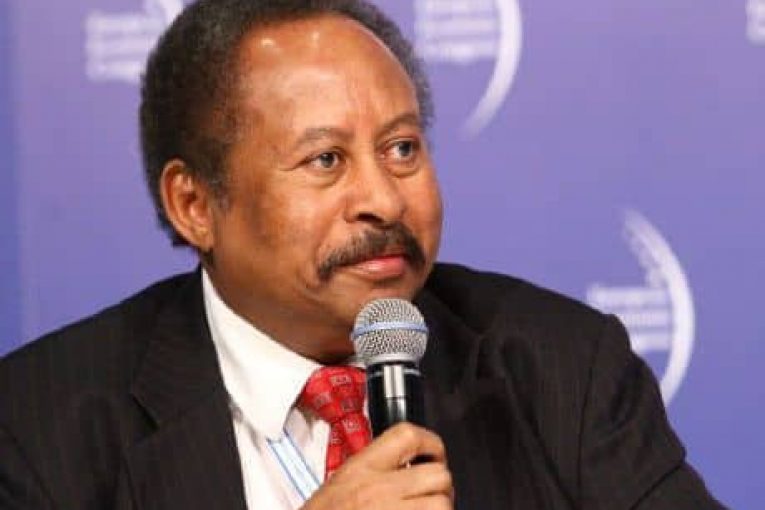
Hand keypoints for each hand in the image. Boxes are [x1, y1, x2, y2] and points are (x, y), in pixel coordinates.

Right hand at [302, 422, 453, 509]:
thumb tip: (407, 464)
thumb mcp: (342, 482)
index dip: (431, 442)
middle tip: (433, 494)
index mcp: (361, 469)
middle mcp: (378, 490)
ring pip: (441, 504)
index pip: (408, 436)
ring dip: (439, 508)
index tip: (434, 453)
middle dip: (441, 486)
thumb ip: (373, 470)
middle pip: (437, 474)